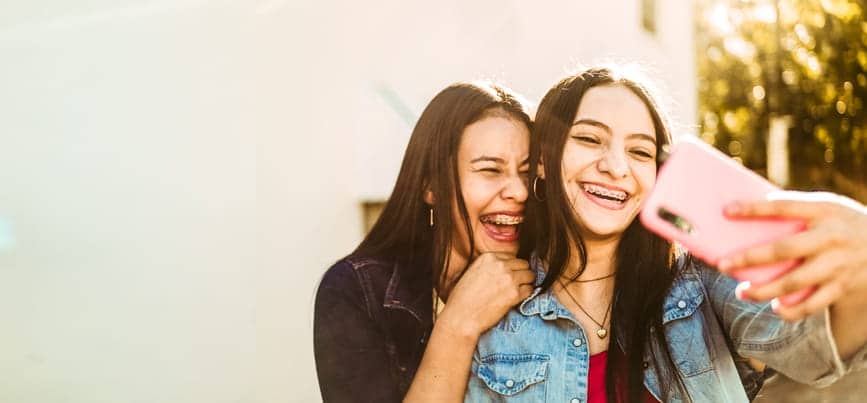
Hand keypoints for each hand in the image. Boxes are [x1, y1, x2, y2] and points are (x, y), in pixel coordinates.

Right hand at [436, 252, 534, 338]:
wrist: (461, 317)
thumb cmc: (463, 298)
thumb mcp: (472, 272)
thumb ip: (489, 266)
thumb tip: (505, 267)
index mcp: (488, 257)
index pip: (511, 257)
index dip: (511, 267)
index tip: (509, 276)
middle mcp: (500, 265)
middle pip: (523, 264)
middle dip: (521, 274)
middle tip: (515, 285)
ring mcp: (509, 278)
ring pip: (530, 275)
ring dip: (525, 284)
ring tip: (516, 292)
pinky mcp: (514, 294)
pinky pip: (530, 290)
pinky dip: (526, 295)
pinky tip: (515, 300)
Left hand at [719, 191, 866, 320]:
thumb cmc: (842, 221)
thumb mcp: (827, 206)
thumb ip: (795, 210)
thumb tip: (747, 215)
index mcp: (824, 210)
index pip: (783, 206)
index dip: (754, 208)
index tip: (727, 211)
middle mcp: (830, 237)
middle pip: (784, 250)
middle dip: (750, 258)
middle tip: (722, 264)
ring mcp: (838, 264)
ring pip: (795, 282)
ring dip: (765, 290)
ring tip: (742, 291)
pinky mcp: (843, 286)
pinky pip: (814, 303)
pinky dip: (792, 310)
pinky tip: (774, 308)